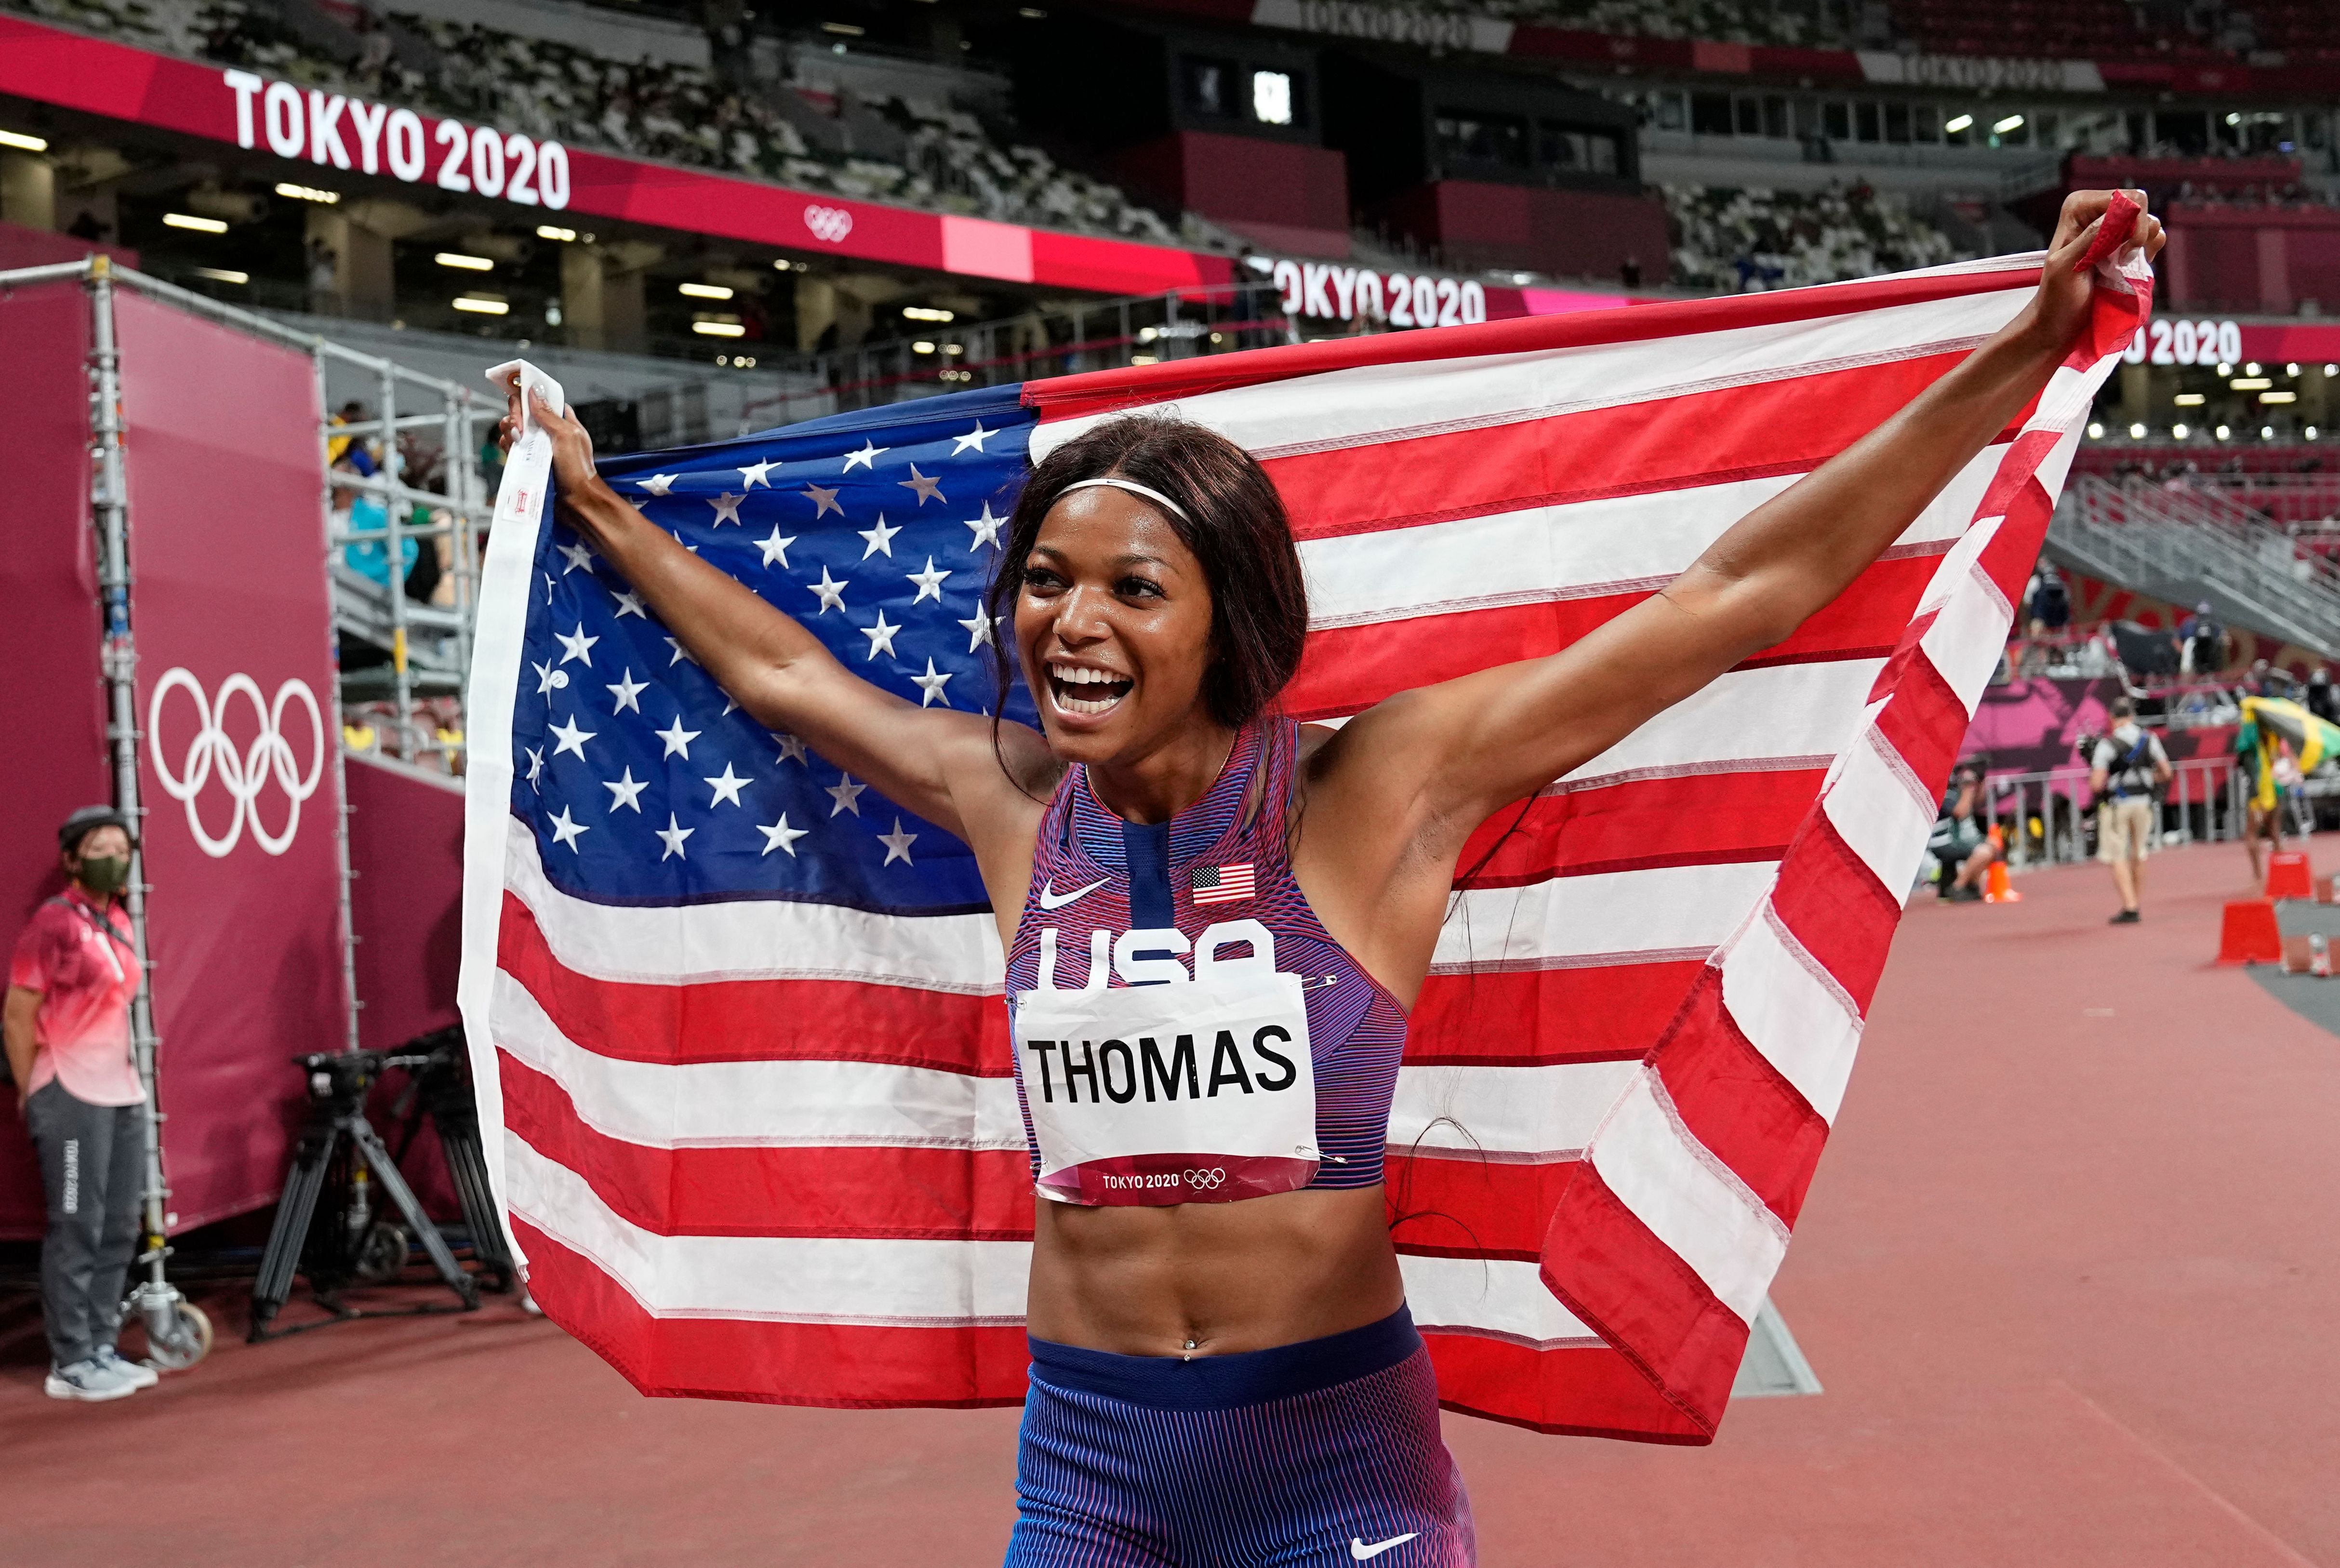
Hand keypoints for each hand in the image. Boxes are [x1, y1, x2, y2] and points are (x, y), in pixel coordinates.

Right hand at [497, 388, 601, 499]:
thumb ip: (548, 414)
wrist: (576, 501)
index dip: (527, 395)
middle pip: (521, 411)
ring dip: (511, 431)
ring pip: (512, 428)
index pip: (539, 398)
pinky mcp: (526, 458)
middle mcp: (547, 430)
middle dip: (516, 416)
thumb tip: (533, 393)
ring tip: (519, 441)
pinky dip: (509, 446)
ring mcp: (535, 444)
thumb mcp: (567, 436)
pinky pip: (510, 446)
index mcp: (561, 420)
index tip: (518, 397)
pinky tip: (515, 452)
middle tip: (520, 428)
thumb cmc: (579, 471)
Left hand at [2029, 188, 2164, 350]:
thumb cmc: (2057, 297)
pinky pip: (2154, 236)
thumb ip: (2089, 239)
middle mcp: (2096, 209)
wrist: (2061, 320)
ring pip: (2149, 221)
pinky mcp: (2125, 241)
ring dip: (2143, 245)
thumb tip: (2115, 215)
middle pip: (2141, 204)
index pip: (2125, 198)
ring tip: (2120, 266)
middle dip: (2139, 234)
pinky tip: (2129, 266)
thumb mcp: (2065, 267)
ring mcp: (2113, 224)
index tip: (2122, 253)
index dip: (2132, 223)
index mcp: (2078, 206)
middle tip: (2123, 260)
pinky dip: (2149, 251)